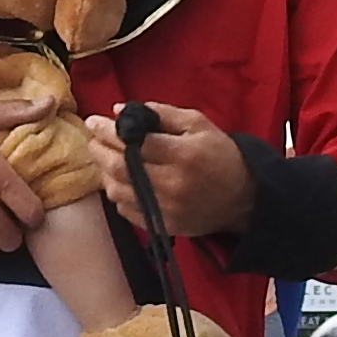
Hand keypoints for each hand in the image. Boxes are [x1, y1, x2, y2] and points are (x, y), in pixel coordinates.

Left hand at [91, 99, 258, 244]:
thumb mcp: (198, 124)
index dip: (109, 130)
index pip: (134, 142)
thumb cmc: (219, 154)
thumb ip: (160, 113)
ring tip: (104, 158)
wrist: (243, 198)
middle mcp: (172, 184)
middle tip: (93, 139)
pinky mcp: (163, 226)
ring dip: (104, 173)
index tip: (94, 120)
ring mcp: (166, 208)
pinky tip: (119, 181)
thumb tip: (120, 110)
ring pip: (118, 191)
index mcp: (183, 154)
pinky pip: (126, 211)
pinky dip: (117, 194)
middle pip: (120, 168)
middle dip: (100, 150)